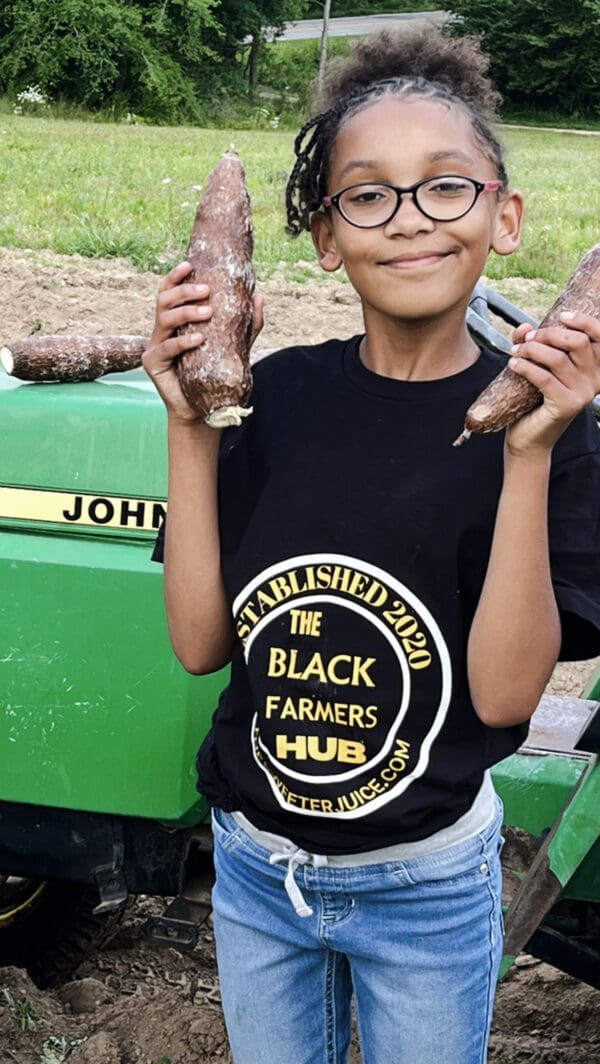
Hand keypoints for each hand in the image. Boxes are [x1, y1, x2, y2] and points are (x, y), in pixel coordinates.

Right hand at [142, 260, 263, 423]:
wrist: (201, 409)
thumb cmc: (214, 373)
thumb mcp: (235, 345)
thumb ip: (246, 323)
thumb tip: (259, 297)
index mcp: (176, 320)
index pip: (170, 291)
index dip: (176, 276)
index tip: (189, 264)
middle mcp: (162, 329)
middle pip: (165, 300)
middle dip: (185, 291)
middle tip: (207, 291)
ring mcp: (155, 345)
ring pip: (164, 318)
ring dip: (186, 312)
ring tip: (207, 313)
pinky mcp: (152, 363)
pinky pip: (166, 347)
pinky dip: (182, 341)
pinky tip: (198, 339)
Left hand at [505, 311, 599, 455]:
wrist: (529, 438)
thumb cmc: (535, 400)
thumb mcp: (540, 367)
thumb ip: (535, 344)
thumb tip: (525, 326)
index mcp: (597, 368)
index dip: (585, 321)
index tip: (562, 316)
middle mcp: (596, 380)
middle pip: (577, 342)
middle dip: (549, 334)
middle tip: (527, 338)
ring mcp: (583, 394)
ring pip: (558, 359)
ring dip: (532, 349)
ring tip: (515, 351)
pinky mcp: (566, 406)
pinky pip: (544, 378)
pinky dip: (526, 367)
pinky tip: (513, 364)